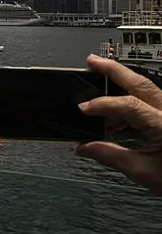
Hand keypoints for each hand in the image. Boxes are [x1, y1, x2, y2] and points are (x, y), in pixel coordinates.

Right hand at [76, 55, 161, 194]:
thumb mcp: (144, 172)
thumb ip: (111, 156)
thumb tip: (85, 147)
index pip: (129, 105)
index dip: (103, 104)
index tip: (83, 108)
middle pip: (140, 83)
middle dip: (113, 69)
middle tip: (91, 61)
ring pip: (146, 88)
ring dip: (122, 82)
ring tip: (100, 85)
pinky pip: (149, 100)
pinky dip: (129, 99)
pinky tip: (115, 111)